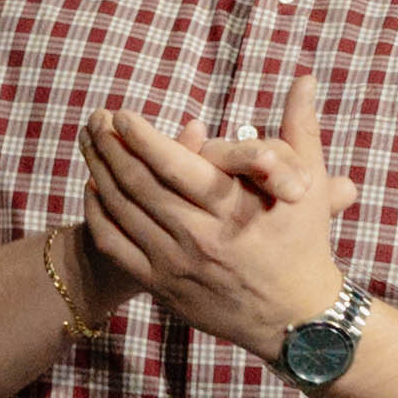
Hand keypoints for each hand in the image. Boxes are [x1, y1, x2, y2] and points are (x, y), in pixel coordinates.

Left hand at [78, 73, 357, 359]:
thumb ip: (302, 128)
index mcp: (234, 209)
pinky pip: (116, 247)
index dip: (141, 137)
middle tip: (94, 120)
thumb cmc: (303, 244)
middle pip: (139, 184)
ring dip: (99, 172)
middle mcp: (201, 237)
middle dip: (111, 147)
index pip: (175, 165)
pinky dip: (98, 216)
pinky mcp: (162, 287)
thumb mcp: (309, 187)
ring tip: (89, 144)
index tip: (122, 115)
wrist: (296, 318)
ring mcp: (177, 265)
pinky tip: (92, 190)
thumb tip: (304, 79)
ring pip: (122, 212)